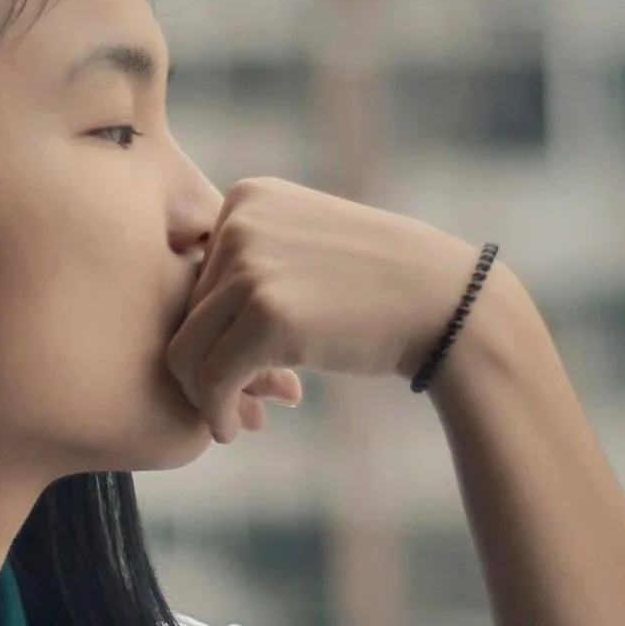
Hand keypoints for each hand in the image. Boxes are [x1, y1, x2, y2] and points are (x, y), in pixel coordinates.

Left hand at [167, 177, 484, 442]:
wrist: (448, 303)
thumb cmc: (378, 288)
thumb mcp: (304, 249)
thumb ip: (246, 269)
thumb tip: (176, 338)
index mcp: (247, 197)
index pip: (193, 277)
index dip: (211, 330)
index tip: (243, 366)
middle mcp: (240, 221)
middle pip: (184, 313)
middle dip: (209, 366)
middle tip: (246, 404)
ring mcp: (251, 264)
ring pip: (185, 349)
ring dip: (207, 395)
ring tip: (239, 418)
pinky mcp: (266, 314)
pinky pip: (210, 378)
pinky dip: (215, 411)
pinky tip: (234, 429)